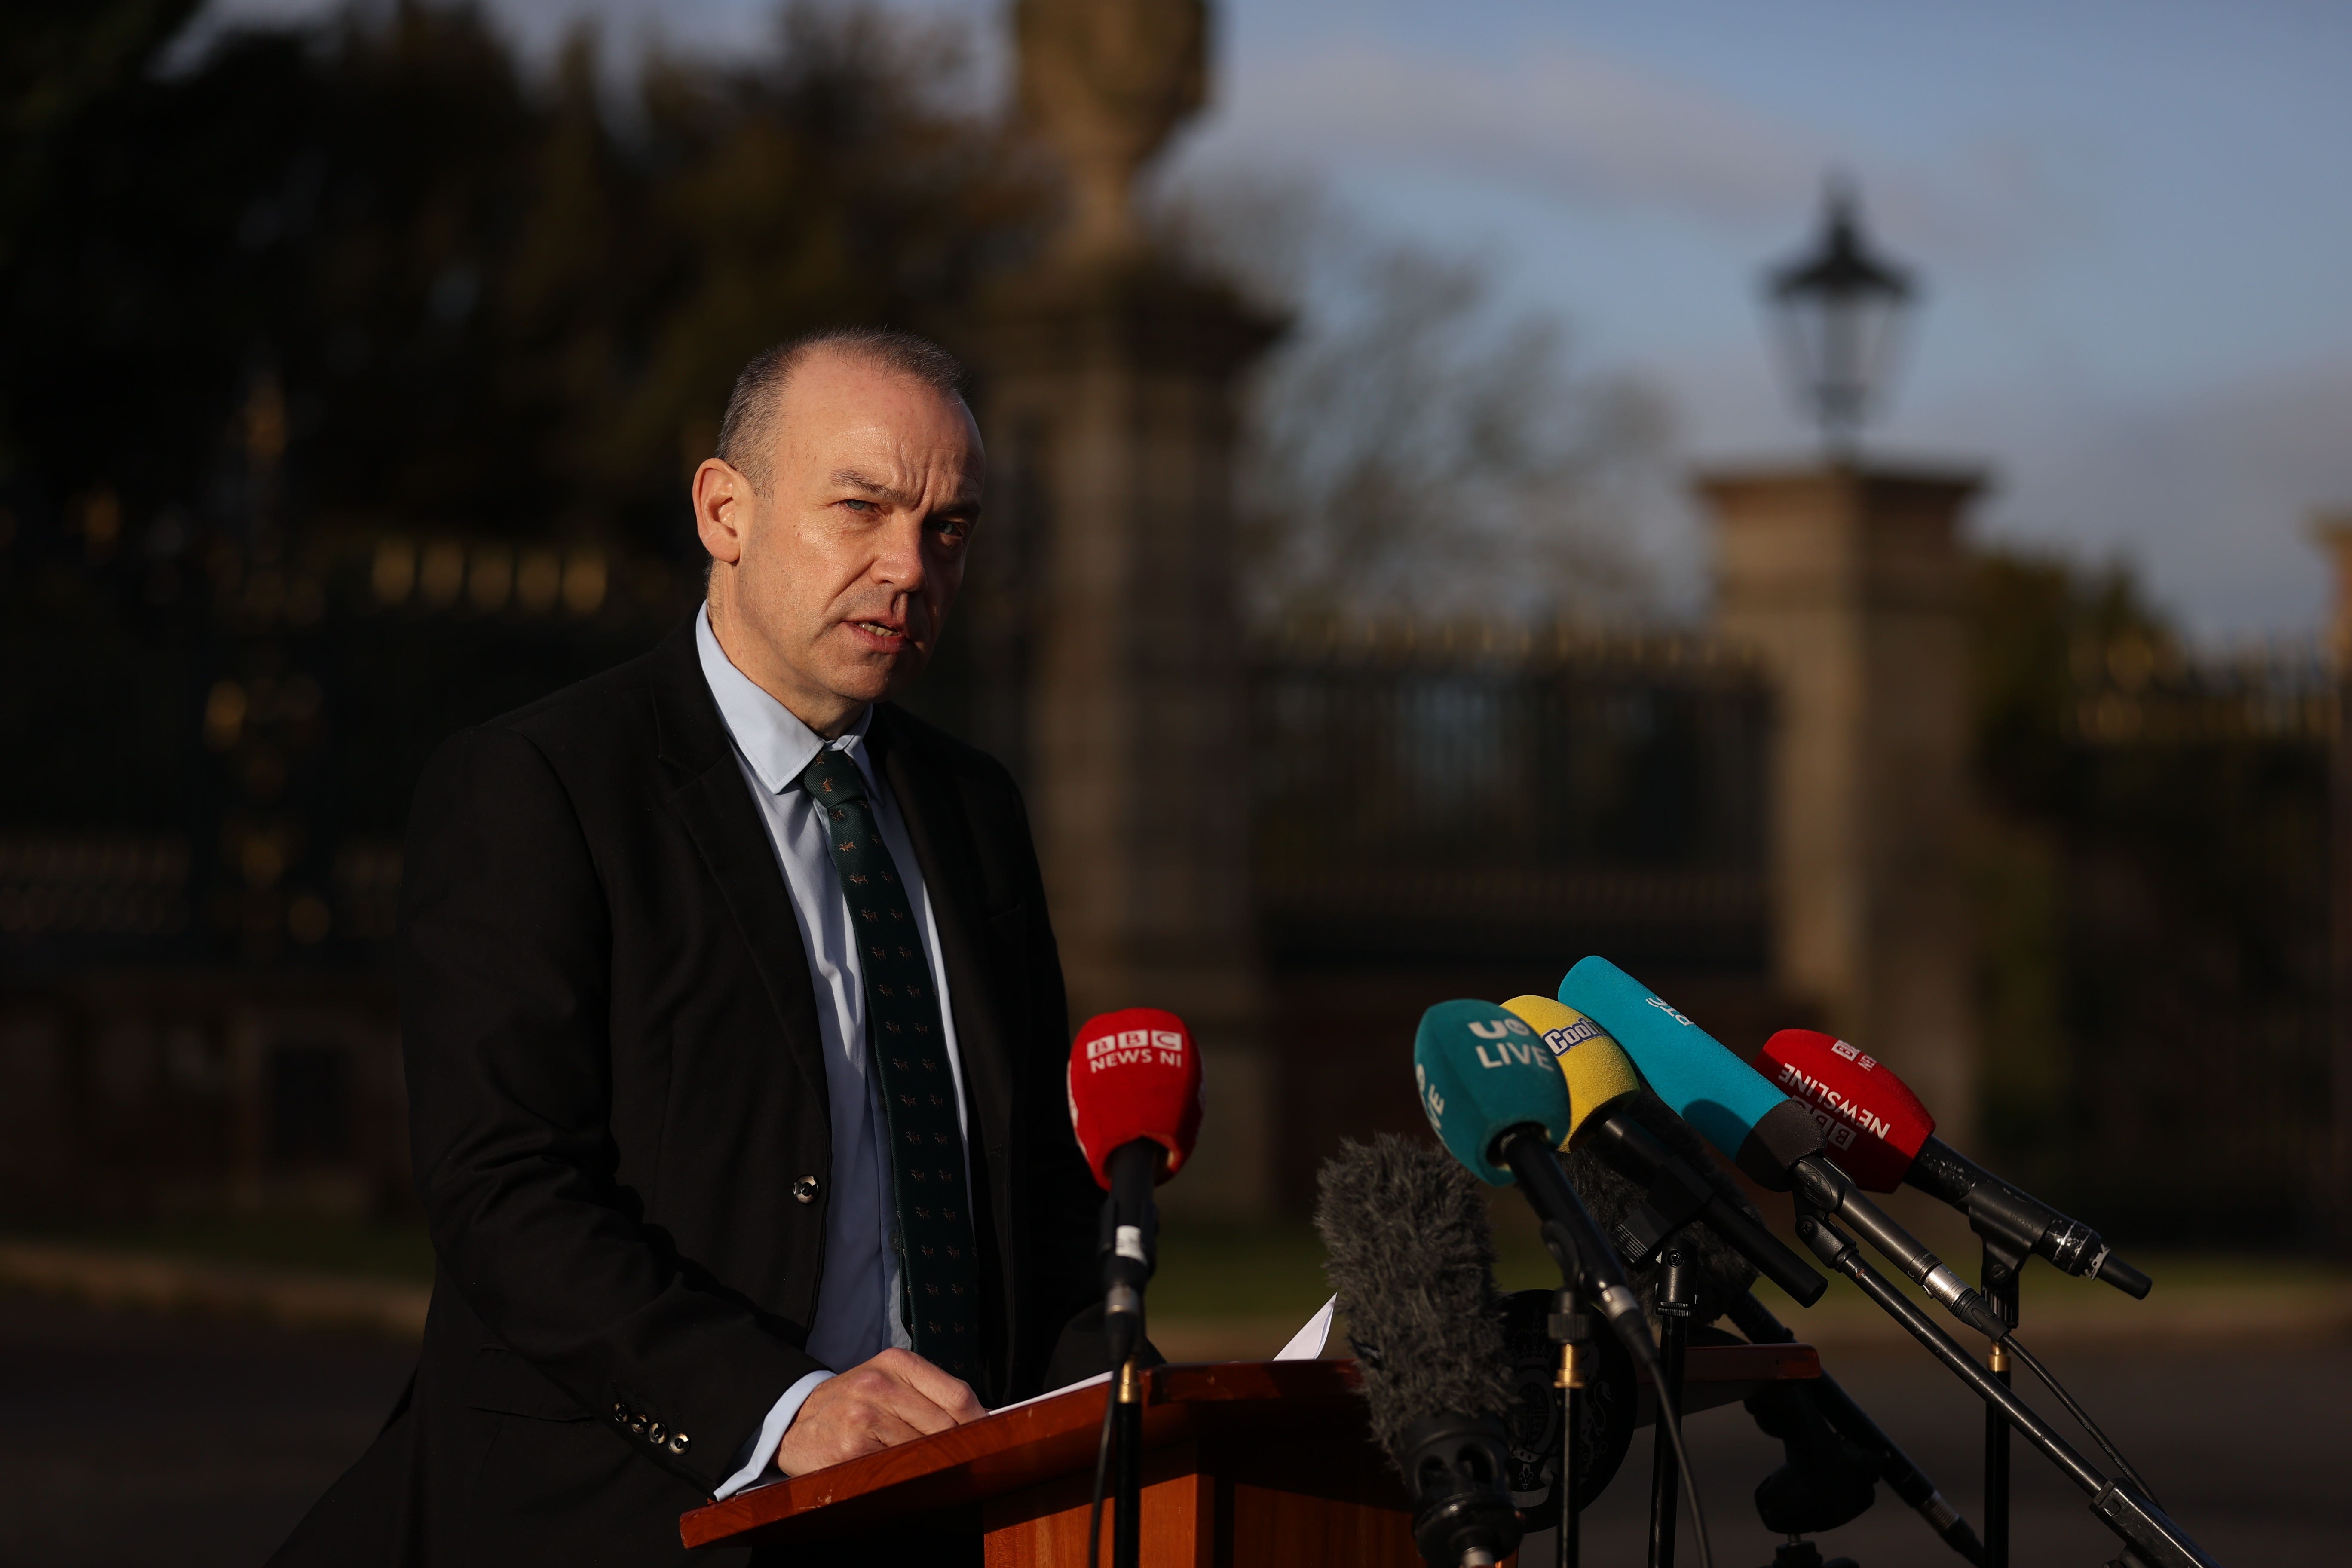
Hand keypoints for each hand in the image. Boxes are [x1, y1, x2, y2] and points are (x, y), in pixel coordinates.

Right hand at [772, 1348, 984, 1476]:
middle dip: (961, 1445)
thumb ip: (929, 1394)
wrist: (794, 1420)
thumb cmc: (852, 1403)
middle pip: (945, 1424)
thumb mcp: (888, 1382)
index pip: (957, 1394)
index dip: (980, 1421)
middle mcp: (881, 1383)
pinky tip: (905, 1473)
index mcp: (897, 1363)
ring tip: (938, 1468)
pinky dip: (908, 1474)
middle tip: (970, 1459)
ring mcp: (865, 1415)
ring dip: (936, 1462)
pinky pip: (897, 1466)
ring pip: (924, 1447)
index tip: (991, 1437)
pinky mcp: (852, 1447)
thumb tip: (983, 1418)